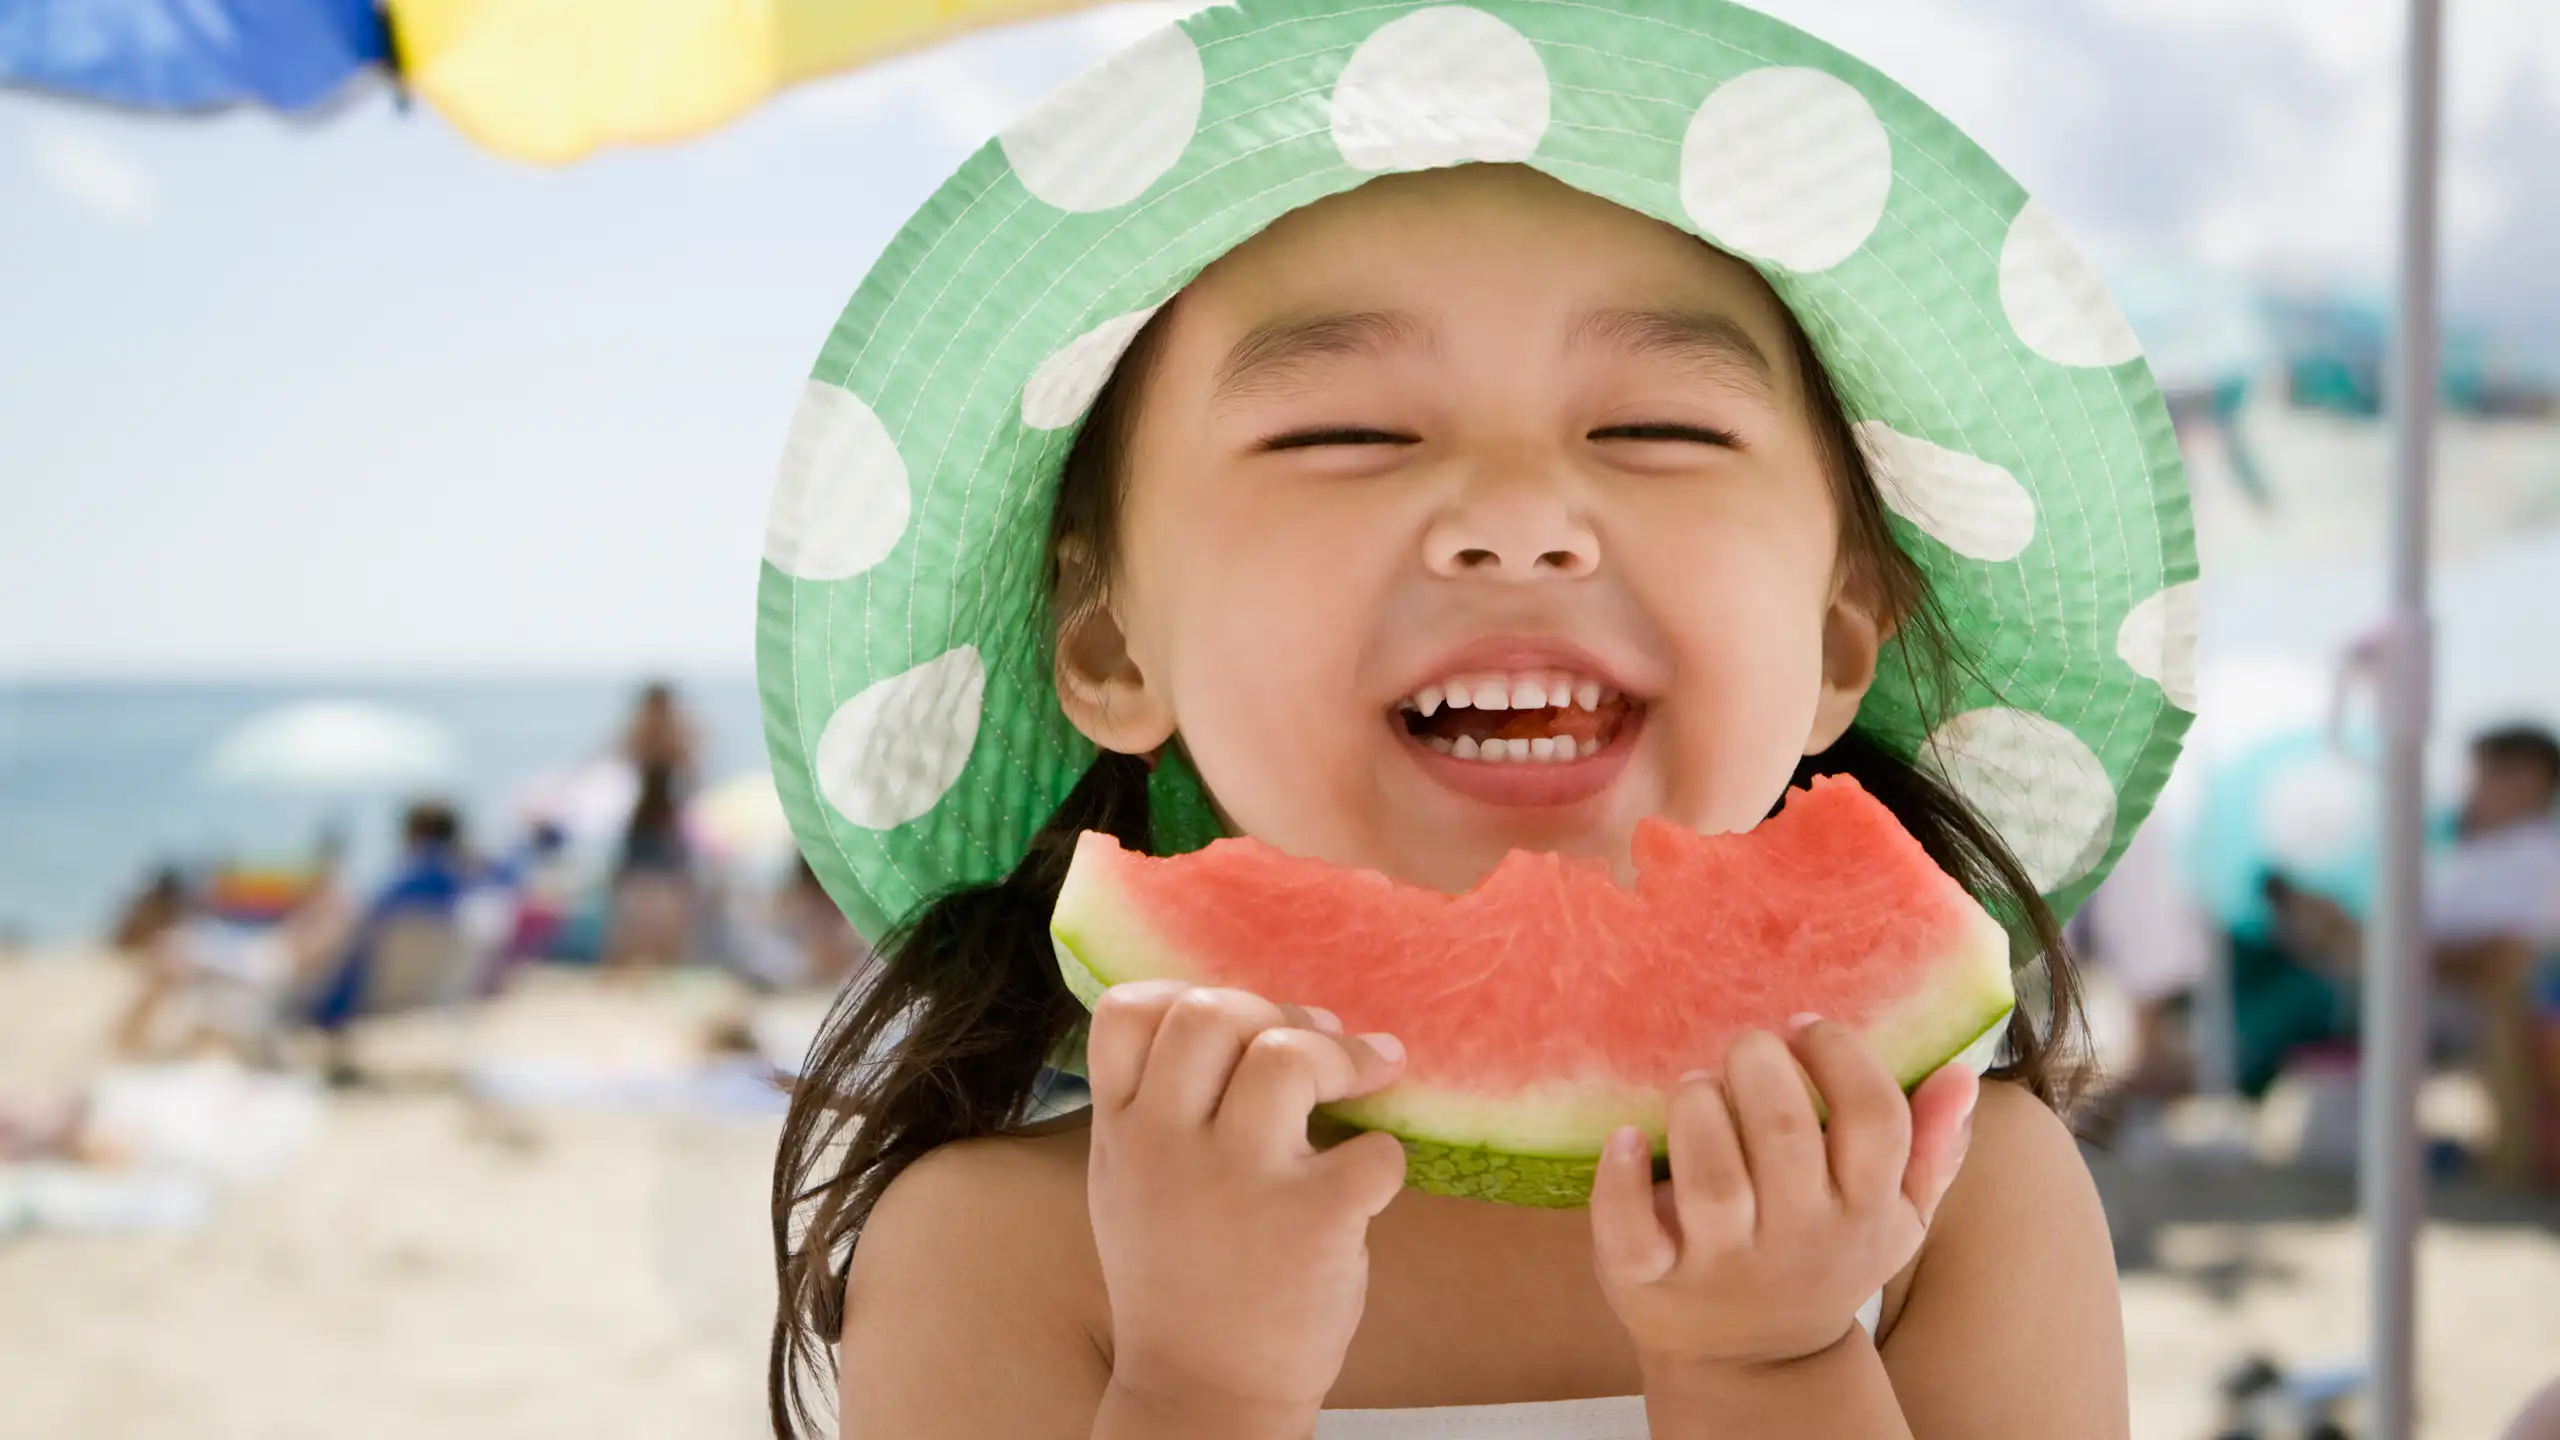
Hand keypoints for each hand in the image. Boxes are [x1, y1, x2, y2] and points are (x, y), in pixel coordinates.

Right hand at [1086, 980, 1409, 1428]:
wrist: (1202, 1395)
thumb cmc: (1178, 1278)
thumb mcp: (1130, 1184)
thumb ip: (1158, 1107)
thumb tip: (1237, 1017)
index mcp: (1121, 1132)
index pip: (1126, 1011)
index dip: (1185, 994)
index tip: (1233, 1023)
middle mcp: (1167, 1146)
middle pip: (1212, 1012)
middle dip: (1277, 1013)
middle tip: (1314, 1041)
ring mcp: (1238, 1182)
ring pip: (1287, 1056)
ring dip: (1339, 1054)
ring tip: (1364, 1075)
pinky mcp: (1312, 1222)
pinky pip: (1373, 1150)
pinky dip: (1385, 1157)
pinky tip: (1371, 1180)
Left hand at [1589, 1019, 1977, 1372]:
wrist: (1755, 1363)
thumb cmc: (1823, 1257)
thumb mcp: (1894, 1218)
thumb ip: (1929, 1148)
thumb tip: (1961, 1075)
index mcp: (1864, 1210)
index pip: (1874, 1120)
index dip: (1841, 1057)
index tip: (1805, 1027)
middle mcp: (1798, 1237)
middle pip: (1783, 1136)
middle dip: (1759, 1067)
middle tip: (1745, 1047)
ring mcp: (1723, 1264)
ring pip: (1712, 1180)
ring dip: (1698, 1110)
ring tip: (1694, 1085)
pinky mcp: (1650, 1280)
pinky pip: (1631, 1233)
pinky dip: (1620, 1182)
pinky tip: (1624, 1138)